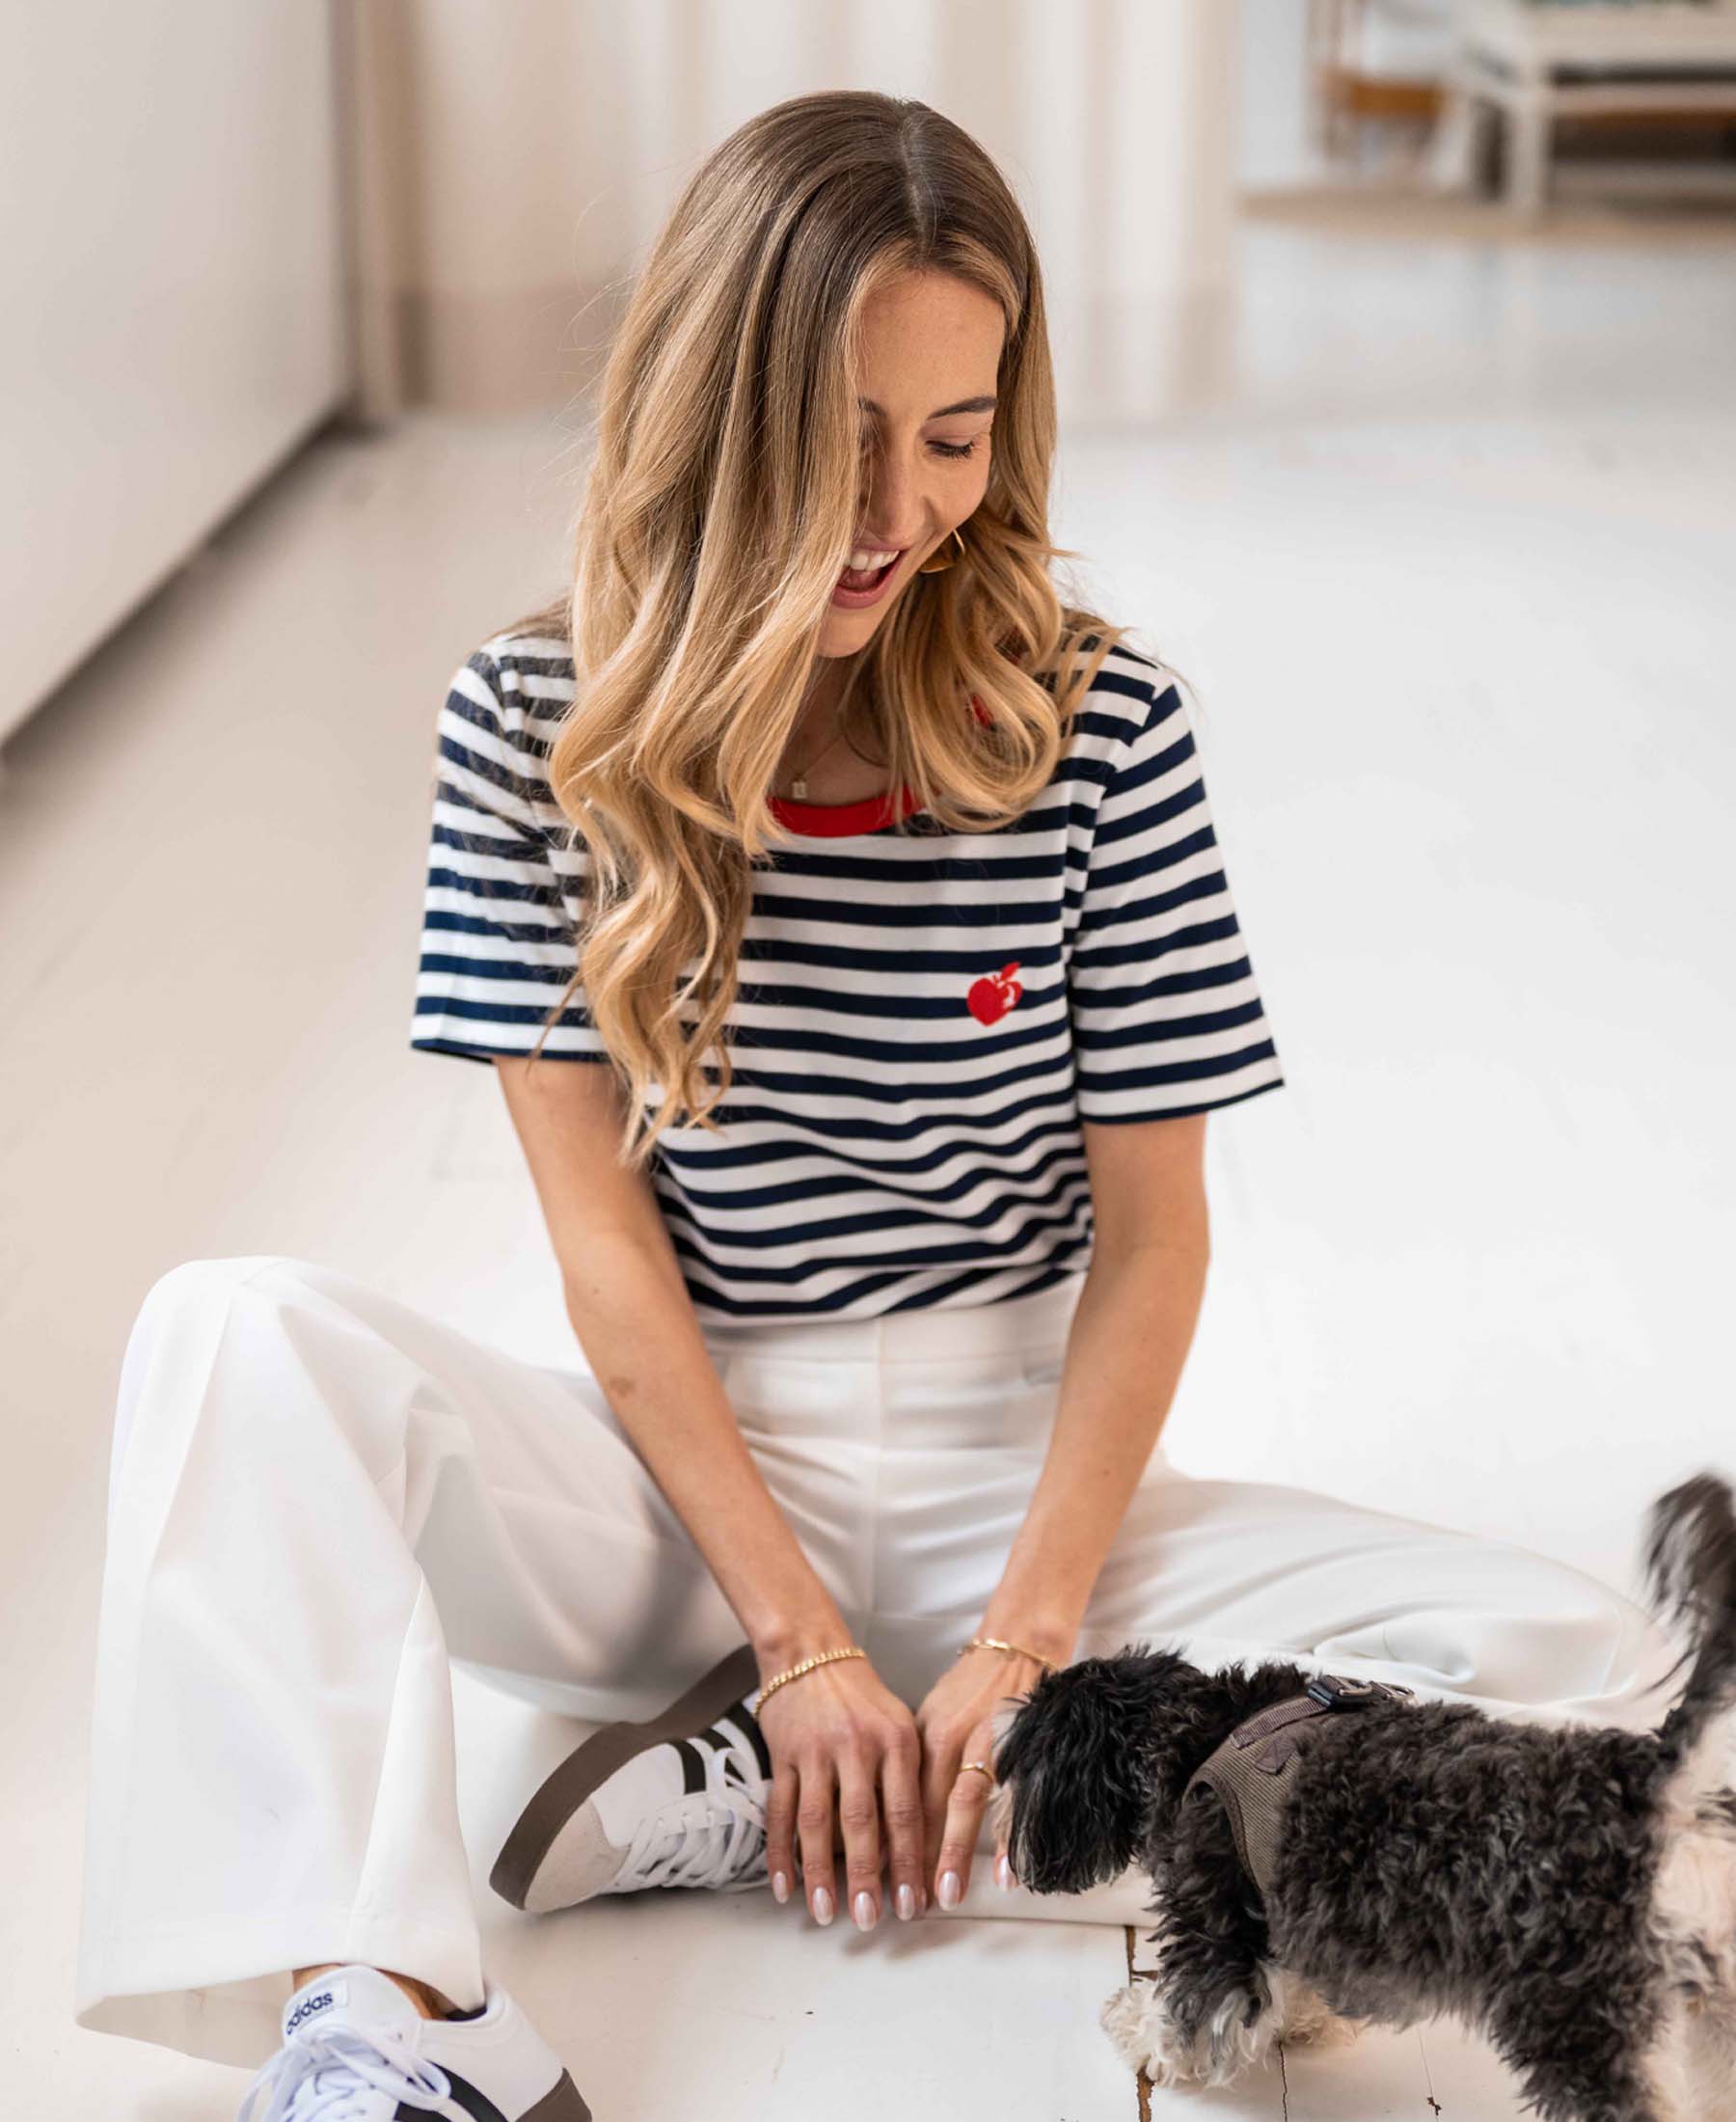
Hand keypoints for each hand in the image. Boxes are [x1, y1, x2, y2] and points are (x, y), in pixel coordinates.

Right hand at [754, 1652, 927, 1931]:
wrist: (811, 1654)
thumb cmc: (863, 1699)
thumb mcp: (900, 1725)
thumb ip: (907, 1779)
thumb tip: (910, 1849)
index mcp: (895, 1742)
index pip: (906, 1811)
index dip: (910, 1861)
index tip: (915, 1903)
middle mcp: (857, 1747)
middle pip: (862, 1822)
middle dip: (866, 1877)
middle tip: (869, 1920)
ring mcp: (816, 1752)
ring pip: (817, 1822)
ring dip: (820, 1873)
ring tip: (825, 1913)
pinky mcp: (783, 1756)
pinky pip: (781, 1811)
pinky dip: (781, 1852)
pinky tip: (785, 1886)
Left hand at [912, 1645, 1051, 1907]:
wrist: (1015, 1650)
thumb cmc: (969, 1690)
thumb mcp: (930, 1721)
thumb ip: (914, 1766)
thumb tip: (886, 1816)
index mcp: (925, 1737)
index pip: (899, 1799)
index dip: (888, 1842)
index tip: (878, 1881)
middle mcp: (953, 1740)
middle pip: (925, 1806)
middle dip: (914, 1859)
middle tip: (905, 1904)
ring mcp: (989, 1743)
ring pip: (963, 1805)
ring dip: (952, 1854)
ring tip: (945, 1896)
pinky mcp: (1023, 1746)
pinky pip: (1015, 1797)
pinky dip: (1010, 1836)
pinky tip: (1006, 1873)